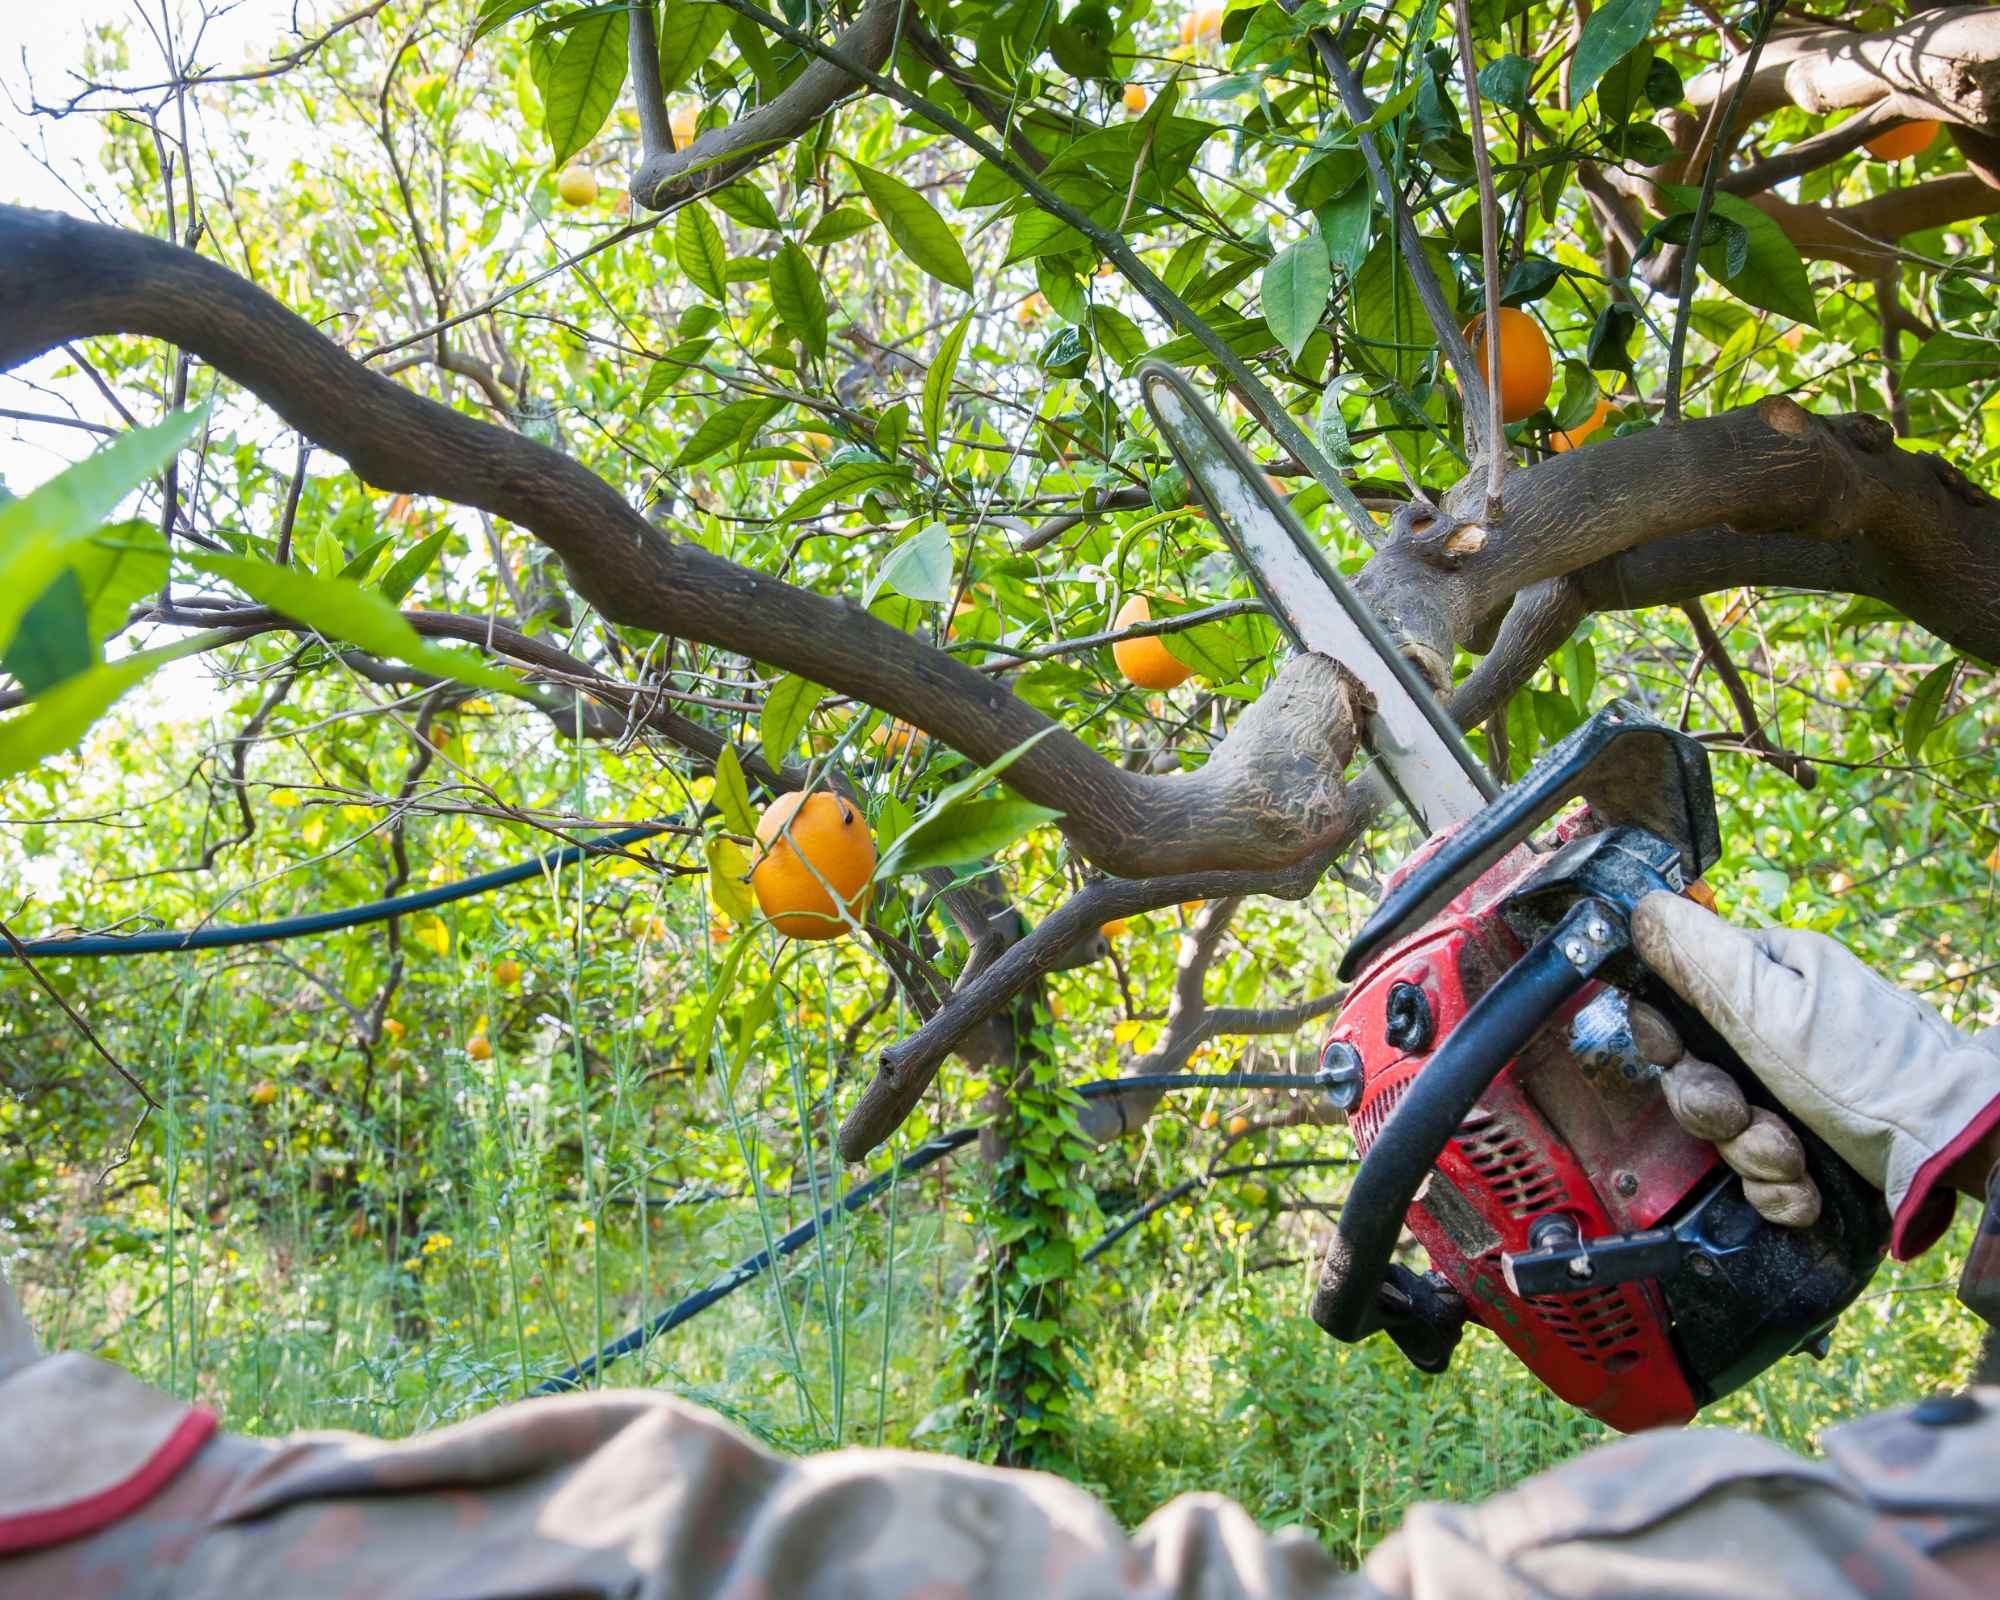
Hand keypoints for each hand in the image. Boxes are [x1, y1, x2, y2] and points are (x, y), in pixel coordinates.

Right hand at [1630, 891, 1999, 1256]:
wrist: (1956, 1151)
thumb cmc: (1870, 1069)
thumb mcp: (1771, 1006)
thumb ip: (1698, 958)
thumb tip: (1640, 906)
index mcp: (1767, 977)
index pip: (1675, 1000)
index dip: (1664, 1038)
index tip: (1676, 1057)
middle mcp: (1779, 1030)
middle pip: (1695, 1075)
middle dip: (1714, 1109)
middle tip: (1744, 1116)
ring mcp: (1797, 1092)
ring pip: (1726, 1130)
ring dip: (1752, 1154)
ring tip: (1793, 1159)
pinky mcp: (1813, 1146)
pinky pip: (1760, 1174)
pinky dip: (1779, 1188)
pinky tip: (1806, 1187)